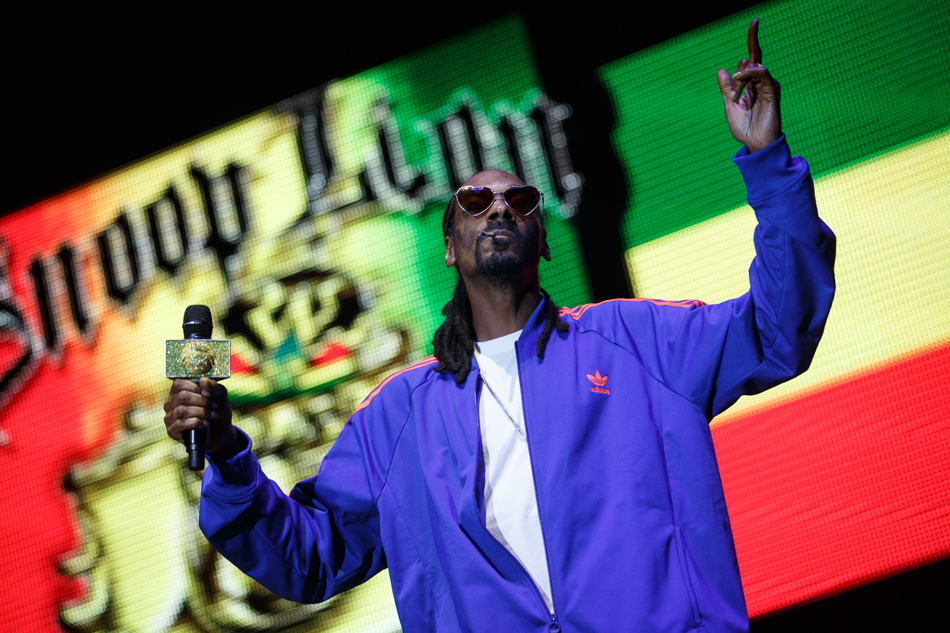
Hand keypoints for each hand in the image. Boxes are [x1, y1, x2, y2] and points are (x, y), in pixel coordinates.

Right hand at [163, 377, 240, 459]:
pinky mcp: (172, 430)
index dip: (194, 386)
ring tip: (213, 415)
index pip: (179, 383)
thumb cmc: (216, 410)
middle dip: (202, 401)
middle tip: (214, 406)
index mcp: (179, 391)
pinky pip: (180, 424)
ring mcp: (170, 417)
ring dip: (201, 412)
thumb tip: (203, 380)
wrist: (220, 431)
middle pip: (182, 396)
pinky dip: (196, 422)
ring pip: (182, 410)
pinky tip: (205, 424)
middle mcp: (171, 403)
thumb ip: (213, 387)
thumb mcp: (219, 396)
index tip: (207, 392)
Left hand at [717, 18, 781, 152]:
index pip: (751, 59)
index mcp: (751, 85)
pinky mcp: (772, 93)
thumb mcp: (730, 106)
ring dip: (742, 75)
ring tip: (736, 93)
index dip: (749, 47)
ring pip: (756, 67)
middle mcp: (761, 83)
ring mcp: (768, 87)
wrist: (754, 145)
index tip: (751, 30)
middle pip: (756, 57)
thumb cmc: (744, 129)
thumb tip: (721, 69)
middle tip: (754, 22)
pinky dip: (752, 73)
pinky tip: (742, 77)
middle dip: (754, 39)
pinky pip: (763, 75)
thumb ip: (726, 88)